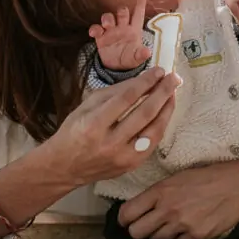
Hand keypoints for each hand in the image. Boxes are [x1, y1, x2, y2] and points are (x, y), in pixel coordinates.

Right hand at [48, 65, 180, 186]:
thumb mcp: (87, 106)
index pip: (126, 99)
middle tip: (174, 78)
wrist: (65, 167)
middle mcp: (110, 143)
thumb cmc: (73, 132)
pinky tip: (164, 112)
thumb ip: (114, 93)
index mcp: (94, 124)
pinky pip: (152, 143)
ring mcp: (123, 157)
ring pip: (154, 131)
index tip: (158, 71)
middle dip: (162, 93)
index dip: (145, 83)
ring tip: (172, 93)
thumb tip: (141, 81)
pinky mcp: (131, 166)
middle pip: (144, 114)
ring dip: (167, 110)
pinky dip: (160, 125)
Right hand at [89, 0, 150, 70]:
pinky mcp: (101, 37)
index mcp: (134, 30)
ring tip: (107, 25)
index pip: (138, 14)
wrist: (117, 68)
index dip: (140, 4)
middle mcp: (123, 27)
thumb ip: (141, 54)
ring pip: (108, 17)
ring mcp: (111, 31)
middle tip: (120, 15)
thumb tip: (147, 52)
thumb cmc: (130, 59)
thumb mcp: (137, 58)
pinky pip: (96, 28)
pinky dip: (95, 29)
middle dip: (120, 11)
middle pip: (122, 12)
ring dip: (107, 18)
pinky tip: (95, 33)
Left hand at [118, 160, 238, 238]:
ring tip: (171, 226)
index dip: (125, 219)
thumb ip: (158, 193)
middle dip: (139, 231)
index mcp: (160, 190)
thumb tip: (140, 208)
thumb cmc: (208, 177)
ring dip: (160, 236)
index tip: (129, 220)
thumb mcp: (178, 177)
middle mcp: (168, 209)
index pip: (127, 213)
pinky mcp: (196, 237)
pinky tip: (187, 230)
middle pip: (136, 233)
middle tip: (147, 226)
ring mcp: (182, 224)